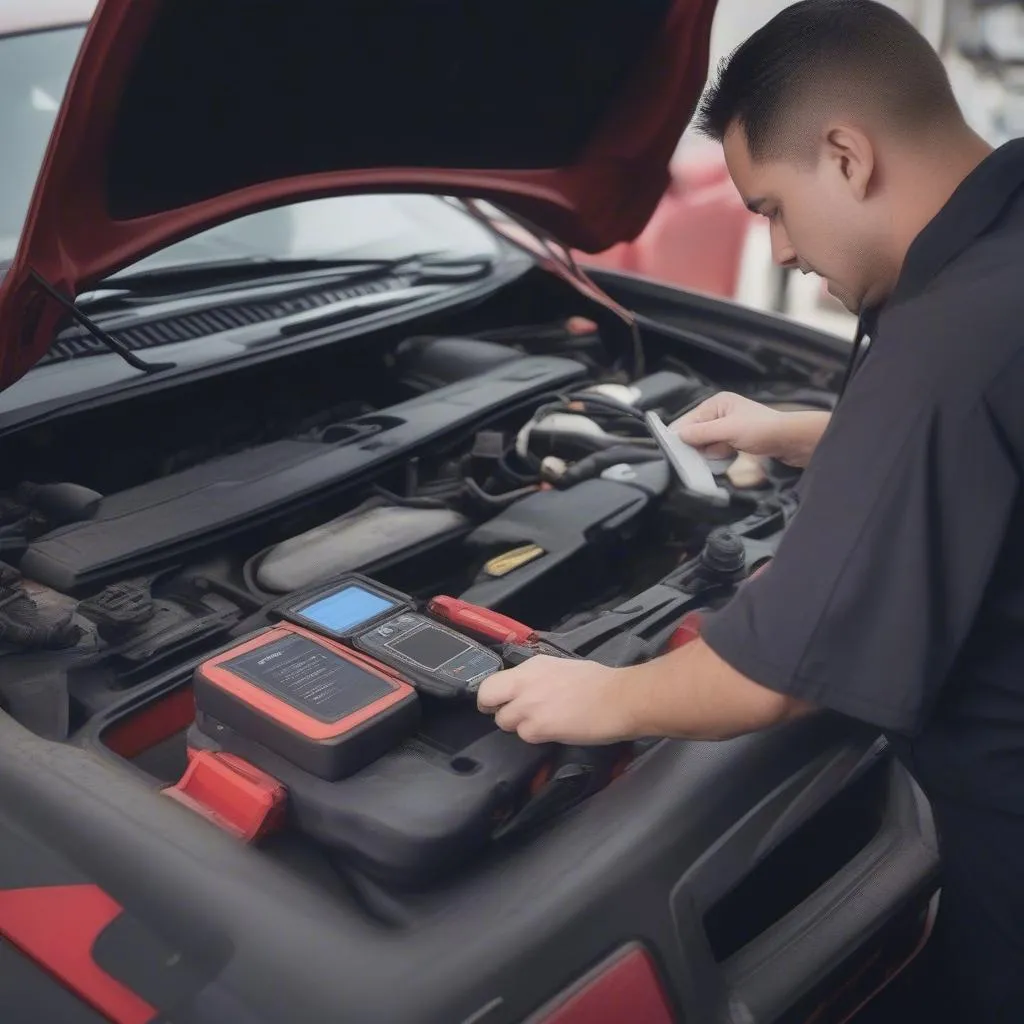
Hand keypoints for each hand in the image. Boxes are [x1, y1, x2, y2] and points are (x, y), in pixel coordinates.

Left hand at [476, 655, 635, 745]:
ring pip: (505, 722)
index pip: (493, 680)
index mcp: (532, 666)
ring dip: (520, 726)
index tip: (502, 702)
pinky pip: (525, 736)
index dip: (495, 695)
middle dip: (493, 709)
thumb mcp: (561, 668)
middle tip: (509, 716)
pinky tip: (556, 731)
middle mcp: (524, 682)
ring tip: (543, 724)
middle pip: (486, 698)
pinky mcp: (538, 727)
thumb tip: (530, 689)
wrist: (619, 697)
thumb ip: (539, 679)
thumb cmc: (600, 682)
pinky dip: (537, 737)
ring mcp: (529, 705)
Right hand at [671, 392, 829, 467]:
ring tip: (715, 458)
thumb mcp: (728, 430)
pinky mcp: (736, 441)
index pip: (689, 420)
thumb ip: (702, 433)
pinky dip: (718, 457)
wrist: (792, 441)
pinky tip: (723, 460)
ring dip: (708, 453)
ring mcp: (728, 428)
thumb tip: (678, 436)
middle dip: (695, 446)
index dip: (680, 435)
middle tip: (693, 458)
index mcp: (717, 403)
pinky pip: (718, 451)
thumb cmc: (762, 430)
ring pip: (706, 444)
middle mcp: (721, 413)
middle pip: (695, 432)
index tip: (672, 452)